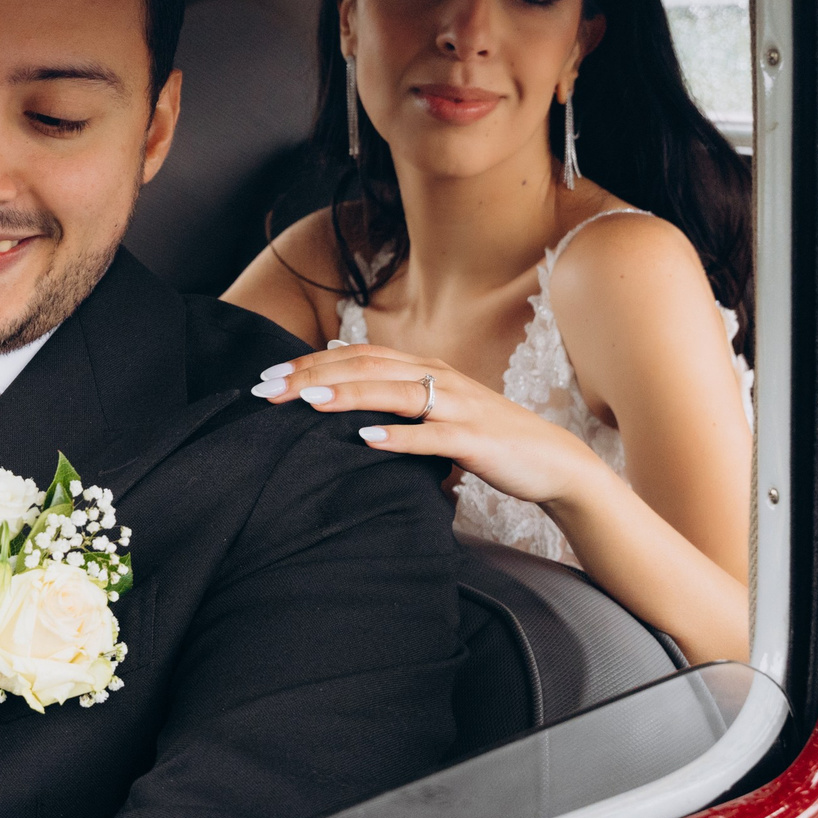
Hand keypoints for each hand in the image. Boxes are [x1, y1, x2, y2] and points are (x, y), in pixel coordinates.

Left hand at [251, 345, 600, 509]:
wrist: (549, 460)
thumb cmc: (485, 437)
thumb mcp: (436, 408)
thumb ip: (395, 395)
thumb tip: (341, 380)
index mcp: (424, 369)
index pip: (358, 357)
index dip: (311, 363)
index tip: (268, 377)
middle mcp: (438, 378)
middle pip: (366, 368)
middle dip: (313, 376)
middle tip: (268, 390)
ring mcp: (456, 407)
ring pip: (394, 394)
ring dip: (348, 396)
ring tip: (307, 403)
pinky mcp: (473, 439)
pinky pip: (431, 436)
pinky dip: (397, 437)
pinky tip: (366, 440)